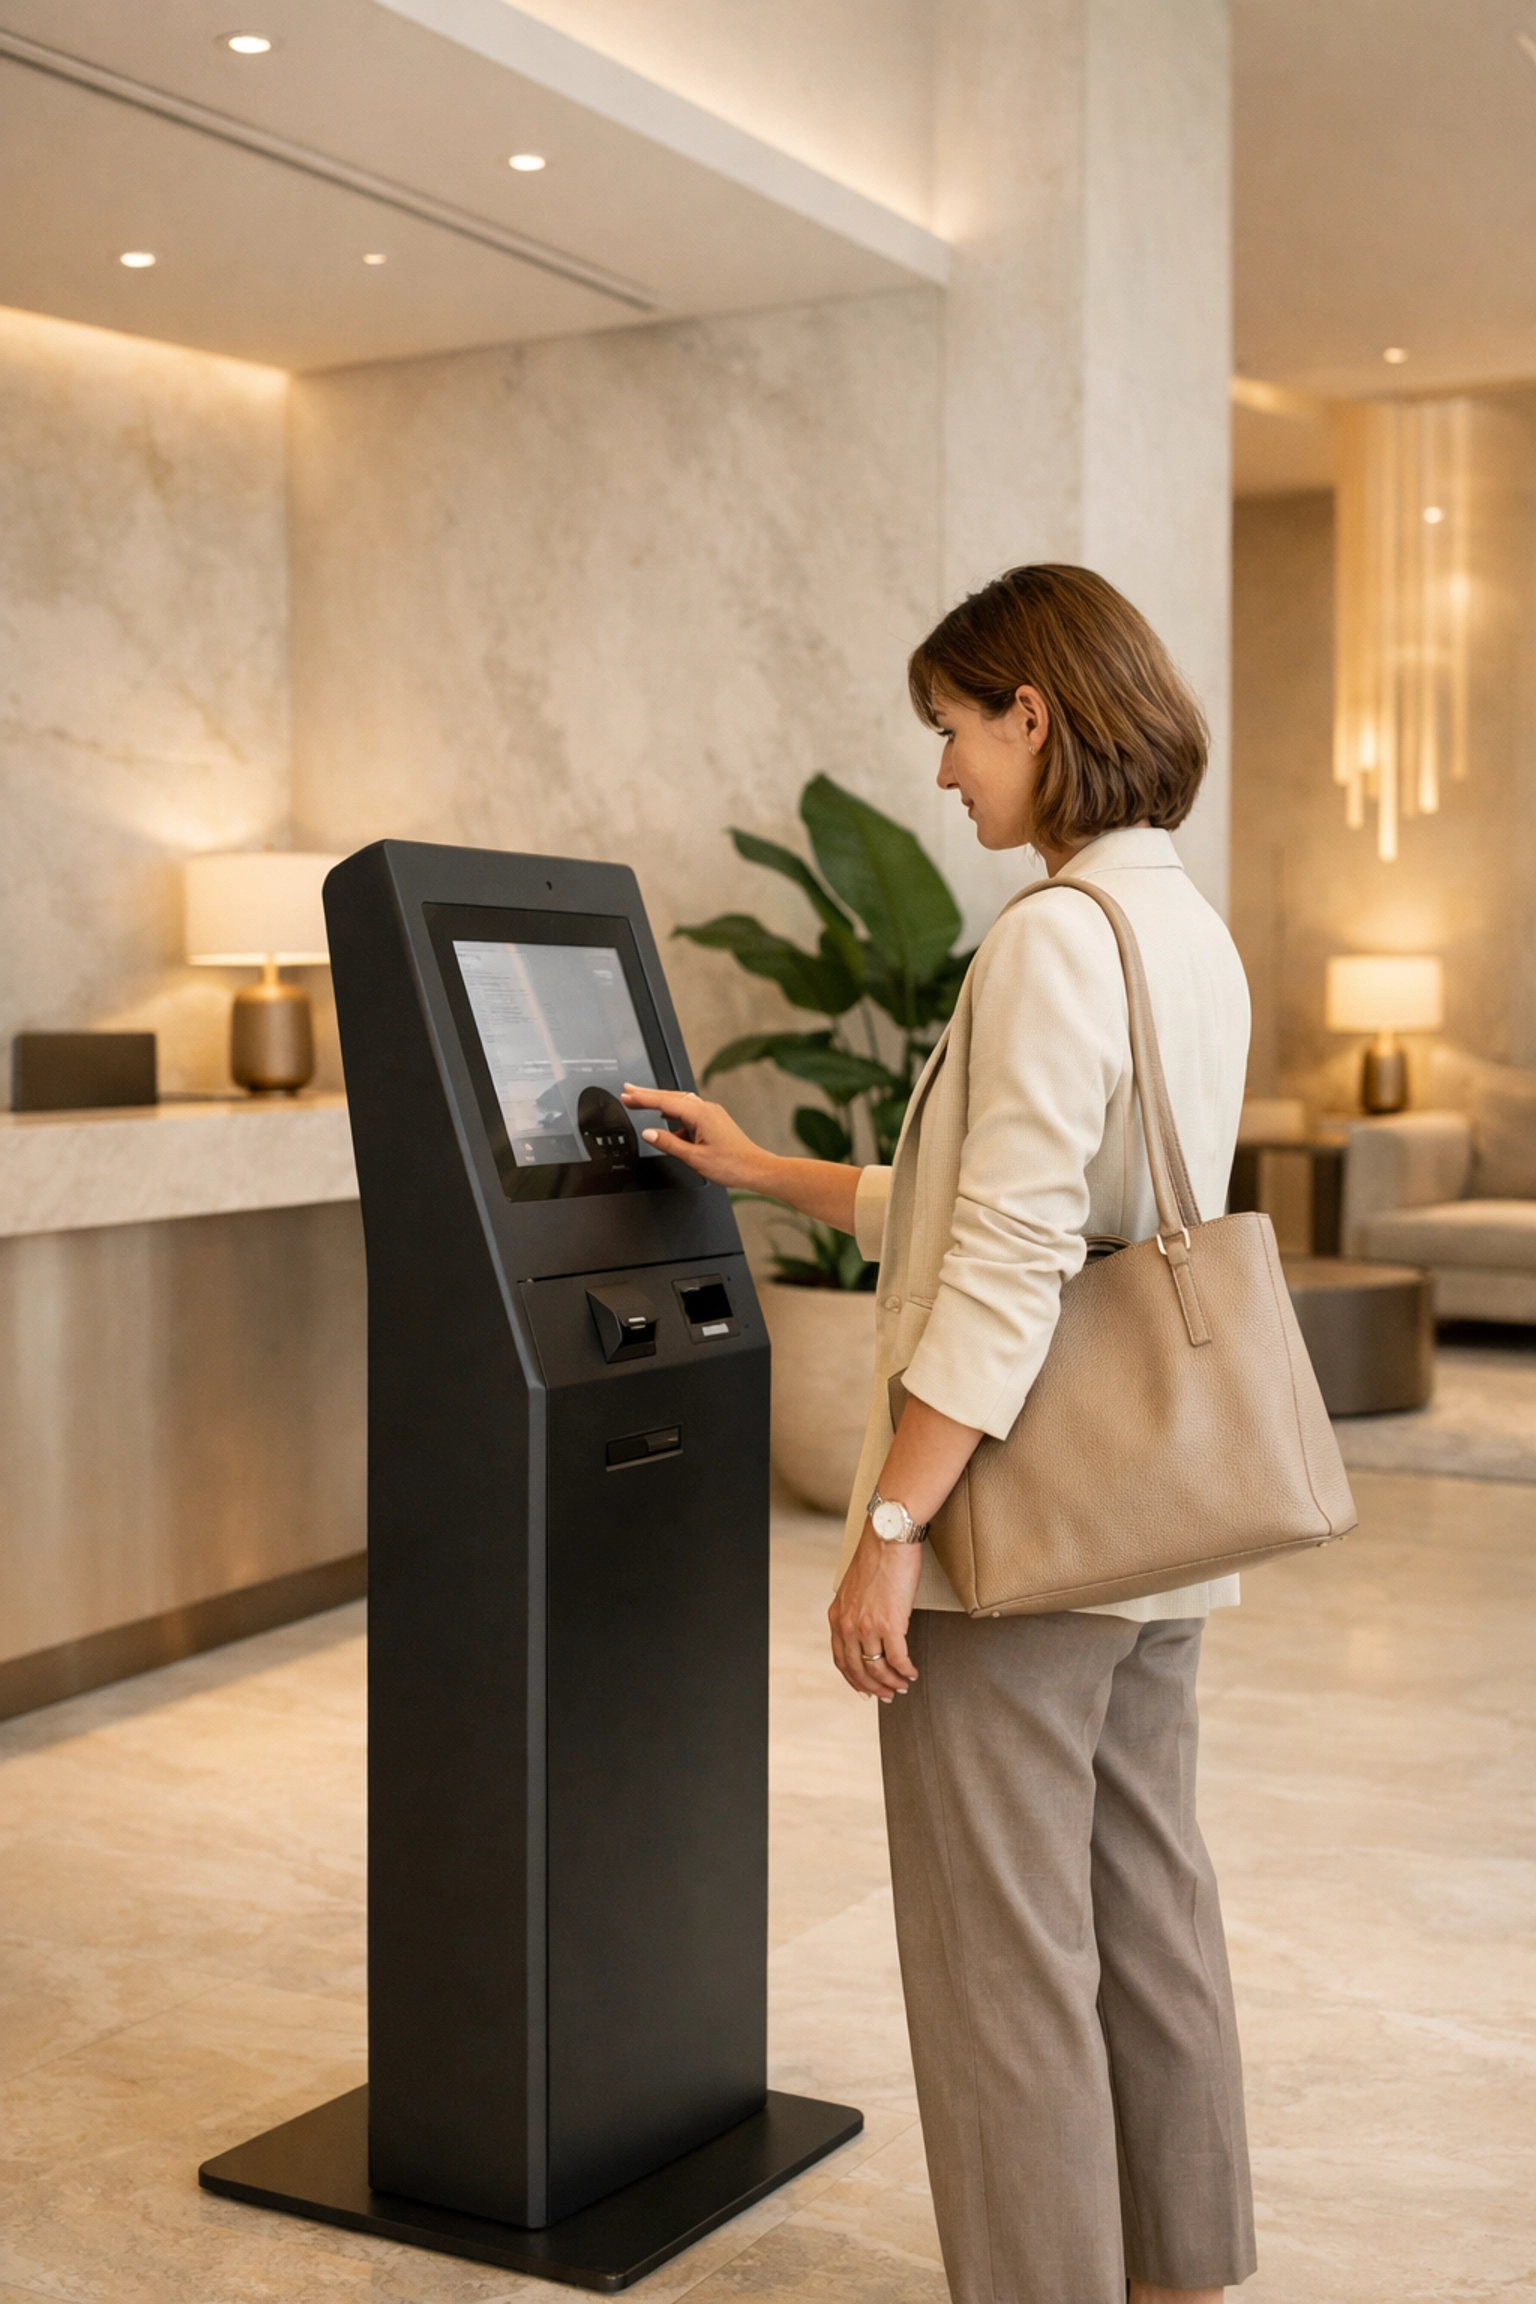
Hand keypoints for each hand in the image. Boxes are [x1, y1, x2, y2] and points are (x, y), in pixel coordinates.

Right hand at [619, 1085, 770, 1191]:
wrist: (755, 1169)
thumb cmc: (732, 1164)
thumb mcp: (694, 1157)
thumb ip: (669, 1143)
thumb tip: (649, 1133)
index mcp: (701, 1114)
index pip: (665, 1101)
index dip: (643, 1098)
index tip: (627, 1095)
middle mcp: (706, 1109)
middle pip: (671, 1097)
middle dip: (648, 1095)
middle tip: (628, 1092)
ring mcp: (711, 1114)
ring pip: (680, 1104)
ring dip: (660, 1103)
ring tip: (642, 1104)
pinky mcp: (714, 1122)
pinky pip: (689, 1113)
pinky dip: (674, 1115)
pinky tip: (667, 1123)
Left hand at [828, 1522, 922, 1699]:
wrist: (888, 1538)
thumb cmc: (877, 1557)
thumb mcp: (854, 1588)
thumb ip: (855, 1611)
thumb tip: (867, 1630)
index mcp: (837, 1617)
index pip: (841, 1659)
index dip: (854, 1679)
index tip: (866, 1688)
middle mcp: (849, 1625)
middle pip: (857, 1669)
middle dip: (873, 1687)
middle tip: (887, 1695)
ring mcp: (868, 1626)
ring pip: (878, 1668)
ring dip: (892, 1682)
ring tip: (902, 1686)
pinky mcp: (891, 1624)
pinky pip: (898, 1658)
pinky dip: (906, 1670)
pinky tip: (912, 1673)